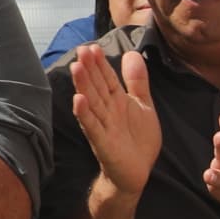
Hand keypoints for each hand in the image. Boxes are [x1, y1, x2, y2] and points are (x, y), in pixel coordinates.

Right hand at [69, 42, 161, 199]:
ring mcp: (103, 126)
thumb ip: (137, 81)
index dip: (100, 63)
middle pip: (97, 87)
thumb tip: (131, 53)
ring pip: (92, 103)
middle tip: (82, 49)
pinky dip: (85, 114)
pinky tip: (78, 100)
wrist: (137, 172)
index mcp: (117, 101)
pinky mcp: (103, 143)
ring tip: (76, 67)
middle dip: (90, 69)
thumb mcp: (143, 105)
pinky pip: (92, 127)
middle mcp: (107, 111)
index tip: (92, 46)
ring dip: (83, 86)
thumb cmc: (138, 140)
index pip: (107, 78)